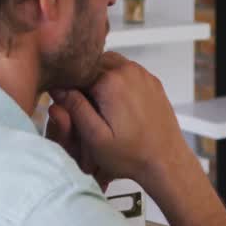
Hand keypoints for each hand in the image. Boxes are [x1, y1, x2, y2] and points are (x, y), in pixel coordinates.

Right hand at [49, 52, 196, 191]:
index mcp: (111, 82)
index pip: (77, 72)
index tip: (70, 104)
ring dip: (101, 80)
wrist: (166, 160)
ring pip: (110, 65)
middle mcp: (128, 72)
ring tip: (102, 107)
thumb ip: (75, 109)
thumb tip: (59, 90)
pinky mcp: (152, 82)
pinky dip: (119, 82)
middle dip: (86, 82)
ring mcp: (143, 75)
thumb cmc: (133, 154)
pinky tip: (119, 106)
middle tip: (88, 108)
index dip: (70, 88)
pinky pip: (127, 72)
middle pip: (93, 64)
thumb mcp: (95, 137)